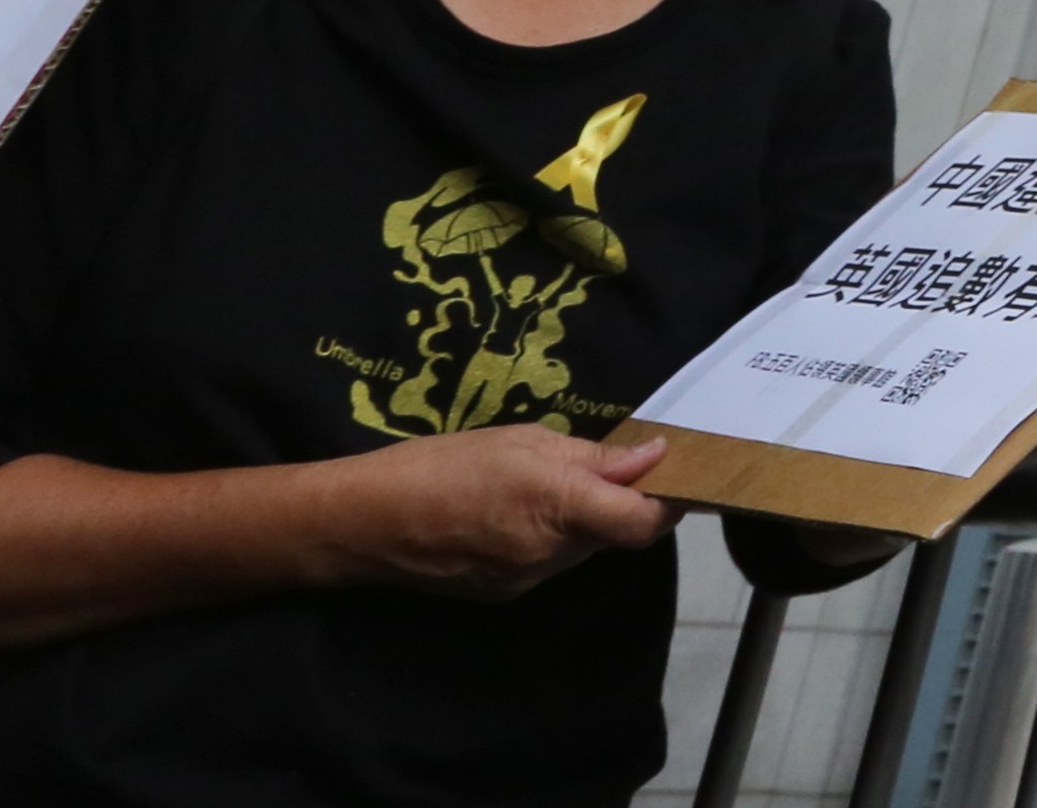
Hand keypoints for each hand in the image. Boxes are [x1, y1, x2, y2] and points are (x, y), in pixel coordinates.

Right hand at [328, 423, 677, 599]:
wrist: (362, 523)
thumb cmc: (440, 465)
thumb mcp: (520, 441)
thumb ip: (590, 457)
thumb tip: (652, 458)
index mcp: (559, 506)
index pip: (644, 523)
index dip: (670, 501)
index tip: (674, 474)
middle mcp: (550, 554)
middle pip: (612, 534)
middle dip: (617, 502)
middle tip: (596, 463)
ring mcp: (526, 581)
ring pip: (578, 548)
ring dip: (578, 520)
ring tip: (536, 485)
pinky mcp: (501, 596)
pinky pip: (544, 562)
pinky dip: (544, 537)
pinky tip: (508, 513)